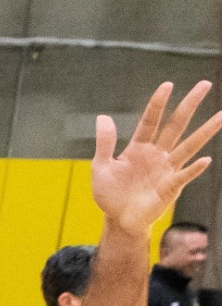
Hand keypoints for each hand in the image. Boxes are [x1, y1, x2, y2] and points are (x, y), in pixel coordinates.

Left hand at [90, 80, 220, 235]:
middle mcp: (157, 154)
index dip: (158, 104)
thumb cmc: (110, 195)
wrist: (118, 220)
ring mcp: (166, 169)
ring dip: (205, 131)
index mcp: (138, 147)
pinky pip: (184, 176)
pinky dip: (193, 169)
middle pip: (175, 125)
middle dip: (189, 105)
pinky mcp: (170, 187)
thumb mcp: (100, 168)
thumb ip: (104, 144)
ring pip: (188, 146)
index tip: (168, 85)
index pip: (151, 121)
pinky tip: (205, 160)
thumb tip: (103, 117)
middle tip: (205, 85)